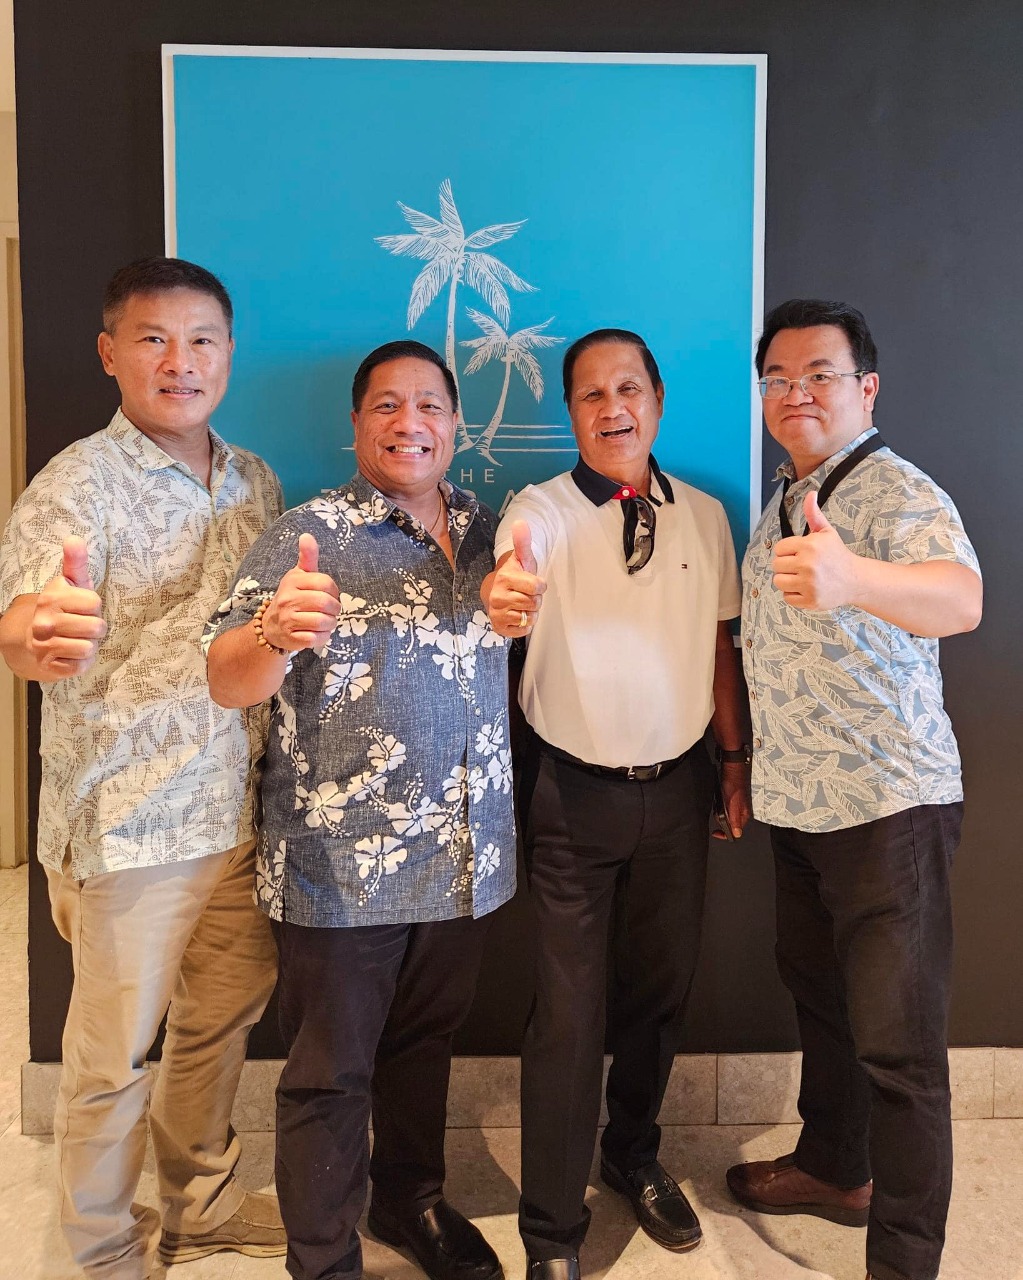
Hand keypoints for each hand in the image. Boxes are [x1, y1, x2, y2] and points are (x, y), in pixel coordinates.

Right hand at [30, 537, 105, 678]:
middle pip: (97, 627)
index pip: (95, 603)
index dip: (94, 607)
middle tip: (81, 627)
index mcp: (52, 597)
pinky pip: (81, 666)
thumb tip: (74, 538)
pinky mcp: (49, 666)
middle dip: (95, 629)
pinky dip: (81, 663)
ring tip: (77, 640)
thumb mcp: (71, 583)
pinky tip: (70, 654)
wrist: (32, 640)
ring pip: (89, 648)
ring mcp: (45, 645)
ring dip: (89, 646)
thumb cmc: (62, 609)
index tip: (82, 608)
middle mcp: (45, 621)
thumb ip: (75, 561)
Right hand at [261, 534, 340, 651]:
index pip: (326, 583)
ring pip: (323, 622)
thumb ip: (308, 557)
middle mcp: (287, 599)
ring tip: (325, 621)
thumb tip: (307, 536)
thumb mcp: (299, 575)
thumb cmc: (292, 597)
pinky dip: (323, 637)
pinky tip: (317, 632)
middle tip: (331, 611)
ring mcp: (288, 619)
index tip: (330, 595)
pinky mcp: (291, 638)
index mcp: (293, 580)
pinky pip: (316, 638)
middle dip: (335, 609)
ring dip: (330, 624)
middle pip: (326, 604)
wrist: (271, 625)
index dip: (334, 591)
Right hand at [487, 521, 546, 637]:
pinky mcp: (499, 628)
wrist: (495, 593)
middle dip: (536, 600)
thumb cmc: (514, 575)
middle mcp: (497, 597)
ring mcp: (497, 614)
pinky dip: (525, 625)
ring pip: (530, 618)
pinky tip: (517, 615)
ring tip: (522, 604)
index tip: (533, 583)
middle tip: (526, 594)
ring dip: (531, 612)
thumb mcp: (520, 558)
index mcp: (504, 578)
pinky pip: (524, 630)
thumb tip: (521, 522)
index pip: (538, 586)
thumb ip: (523, 542)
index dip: (540, 586)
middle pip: (535, 603)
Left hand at [713, 762, 751, 839]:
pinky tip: (718, 800)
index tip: (716, 833)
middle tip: (718, 811)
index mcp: (743, 815)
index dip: (725, 834)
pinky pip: (723, 809)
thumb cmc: (734, 786)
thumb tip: (737, 834)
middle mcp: (740, 812)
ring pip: (725, 816)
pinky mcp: (731, 801)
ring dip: (719, 812)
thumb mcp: (733, 806)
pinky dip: (719, 806)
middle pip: (728, 824)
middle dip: (720, 820)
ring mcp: (736, 806)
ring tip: (719, 803)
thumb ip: (735, 820)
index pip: (735, 832)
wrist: (732, 771)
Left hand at [771, 492, 862, 610]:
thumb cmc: (837, 554)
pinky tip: (806, 588)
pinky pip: (787, 597)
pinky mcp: (810, 600)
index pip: (779, 549)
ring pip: (778, 582)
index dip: (787, 551)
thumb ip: (814, 514)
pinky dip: (794, 594)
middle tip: (800, 566)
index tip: (798, 553)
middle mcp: (808, 565)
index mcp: (810, 546)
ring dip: (787, 580)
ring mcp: (809, 584)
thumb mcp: (826, 532)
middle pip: (776, 566)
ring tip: (801, 577)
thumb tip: (810, 494)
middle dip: (785, 565)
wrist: (855, 580)